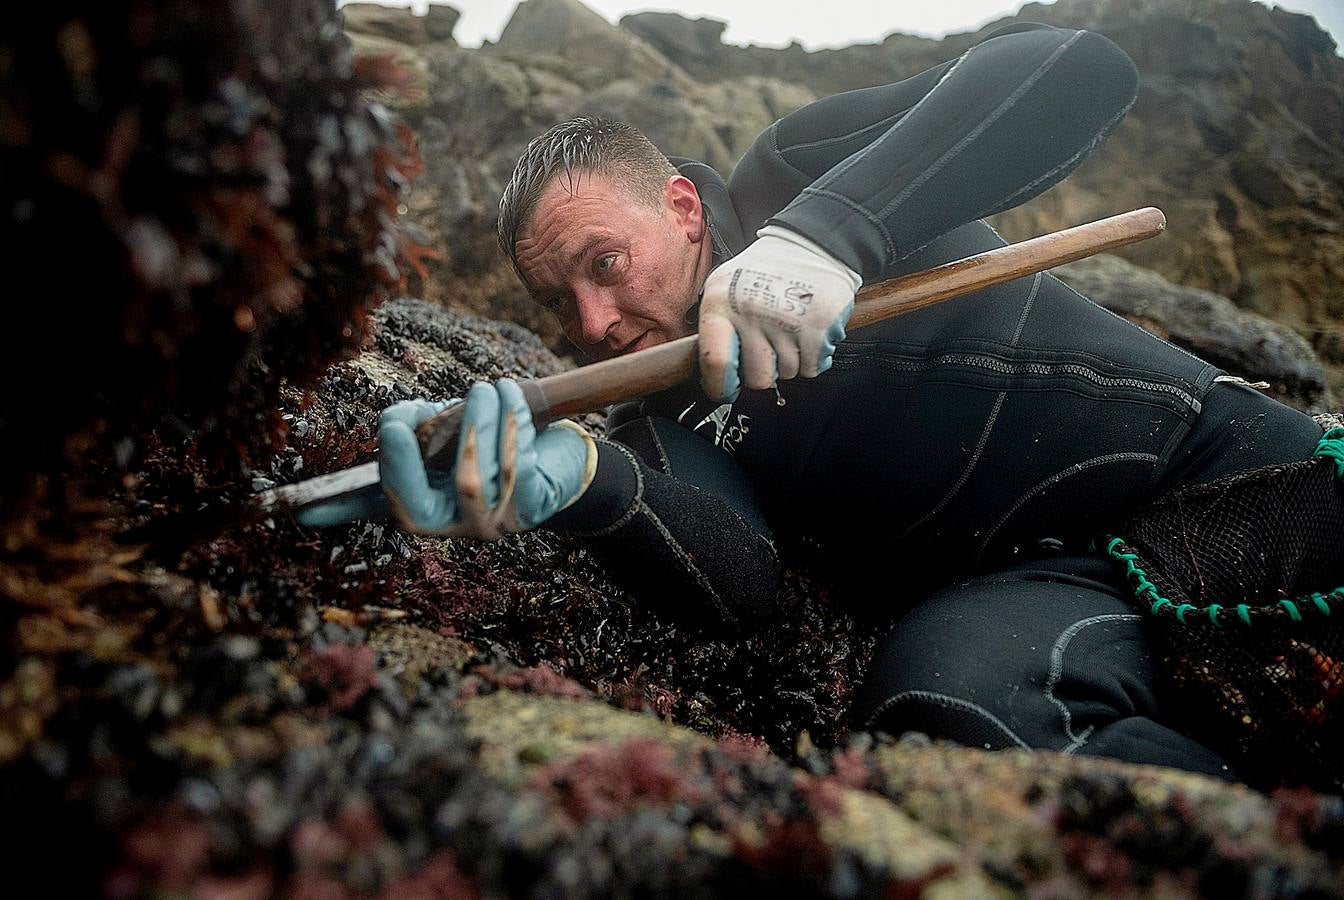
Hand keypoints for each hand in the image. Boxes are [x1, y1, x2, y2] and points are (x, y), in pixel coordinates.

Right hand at [296, 378, 596, 537]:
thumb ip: (412, 437)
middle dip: (412, 456)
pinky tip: (512, 395)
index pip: (378, 507)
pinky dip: (512, 425)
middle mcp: (452, 527)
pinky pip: (515, 469)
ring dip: (476, 426)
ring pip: (473, 479)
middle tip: (416, 411)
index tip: (308, 504)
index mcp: (421, 509)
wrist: (559, 462)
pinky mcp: (531, 508)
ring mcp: (491, 524)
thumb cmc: (491, 446)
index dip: (342, 506)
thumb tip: (377, 441)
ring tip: (486, 387)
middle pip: (418, 504)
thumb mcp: (444, 440)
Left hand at [698, 225, 860, 402]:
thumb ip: (715, 329)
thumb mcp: (724, 288)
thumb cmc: (764, 272)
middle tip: (769, 344)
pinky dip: (813, 357)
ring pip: (787, 374)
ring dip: (790, 360)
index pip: (716, 362)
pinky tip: (808, 332)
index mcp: (721, 304)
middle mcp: (752, 311)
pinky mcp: (819, 326)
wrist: (810, 244)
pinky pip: (812, 368)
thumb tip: (712, 375)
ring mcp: (787, 320)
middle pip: (757, 378)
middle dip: (765, 370)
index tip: (726, 391)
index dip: (721, 386)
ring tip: (789, 328)